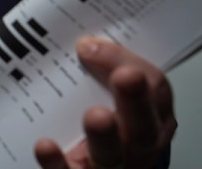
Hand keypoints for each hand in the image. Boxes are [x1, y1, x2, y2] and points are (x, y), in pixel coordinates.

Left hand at [34, 37, 176, 168]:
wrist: (92, 163)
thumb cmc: (108, 120)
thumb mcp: (114, 91)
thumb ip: (106, 69)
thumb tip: (82, 44)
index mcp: (152, 117)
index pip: (156, 91)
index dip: (129, 64)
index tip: (93, 45)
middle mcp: (137, 146)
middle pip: (143, 127)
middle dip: (135, 101)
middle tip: (126, 76)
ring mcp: (112, 166)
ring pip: (113, 155)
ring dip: (105, 136)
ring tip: (97, 116)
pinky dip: (57, 162)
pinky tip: (44, 146)